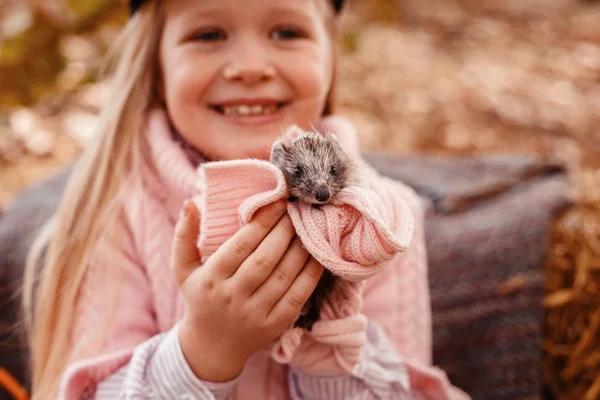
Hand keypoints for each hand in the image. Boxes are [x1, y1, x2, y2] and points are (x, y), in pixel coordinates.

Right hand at [171, 199, 323, 381]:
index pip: (240, 245)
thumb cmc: (200, 297)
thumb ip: (184, 236)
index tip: (278, 203)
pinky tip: (318, 256)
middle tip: (298, 211)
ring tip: (309, 228)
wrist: (212, 347)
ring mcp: (254, 313)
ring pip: (283, 276)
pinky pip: (297, 297)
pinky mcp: (273, 325)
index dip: (262, 222)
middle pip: (265, 259)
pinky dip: (310, 275)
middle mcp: (233, 296)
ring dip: (300, 249)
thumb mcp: (183, 269)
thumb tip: (189, 202)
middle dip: (284, 231)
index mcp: (211, 278)